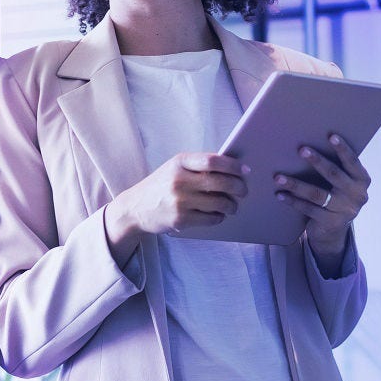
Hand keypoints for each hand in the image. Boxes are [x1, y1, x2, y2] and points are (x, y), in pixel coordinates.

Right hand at [110, 152, 249, 249]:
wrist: (135, 208)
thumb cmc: (161, 186)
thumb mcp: (175, 168)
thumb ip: (199, 166)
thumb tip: (234, 169)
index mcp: (180, 162)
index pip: (213, 160)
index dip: (233, 166)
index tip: (245, 170)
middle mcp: (179, 180)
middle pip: (220, 182)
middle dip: (238, 187)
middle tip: (244, 191)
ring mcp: (179, 200)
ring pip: (219, 203)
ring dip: (231, 205)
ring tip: (232, 206)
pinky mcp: (180, 219)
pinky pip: (211, 218)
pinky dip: (219, 217)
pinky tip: (218, 215)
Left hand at [273, 133, 371, 258]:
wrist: (334, 230)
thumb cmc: (336, 195)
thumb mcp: (343, 182)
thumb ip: (337, 167)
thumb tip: (310, 142)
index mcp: (362, 180)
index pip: (352, 162)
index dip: (343, 149)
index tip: (331, 136)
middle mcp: (357, 195)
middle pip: (334, 175)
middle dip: (317, 161)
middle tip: (301, 150)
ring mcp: (345, 210)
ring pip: (317, 194)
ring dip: (296, 184)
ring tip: (278, 177)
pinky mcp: (331, 223)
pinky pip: (309, 209)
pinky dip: (293, 201)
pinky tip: (280, 194)